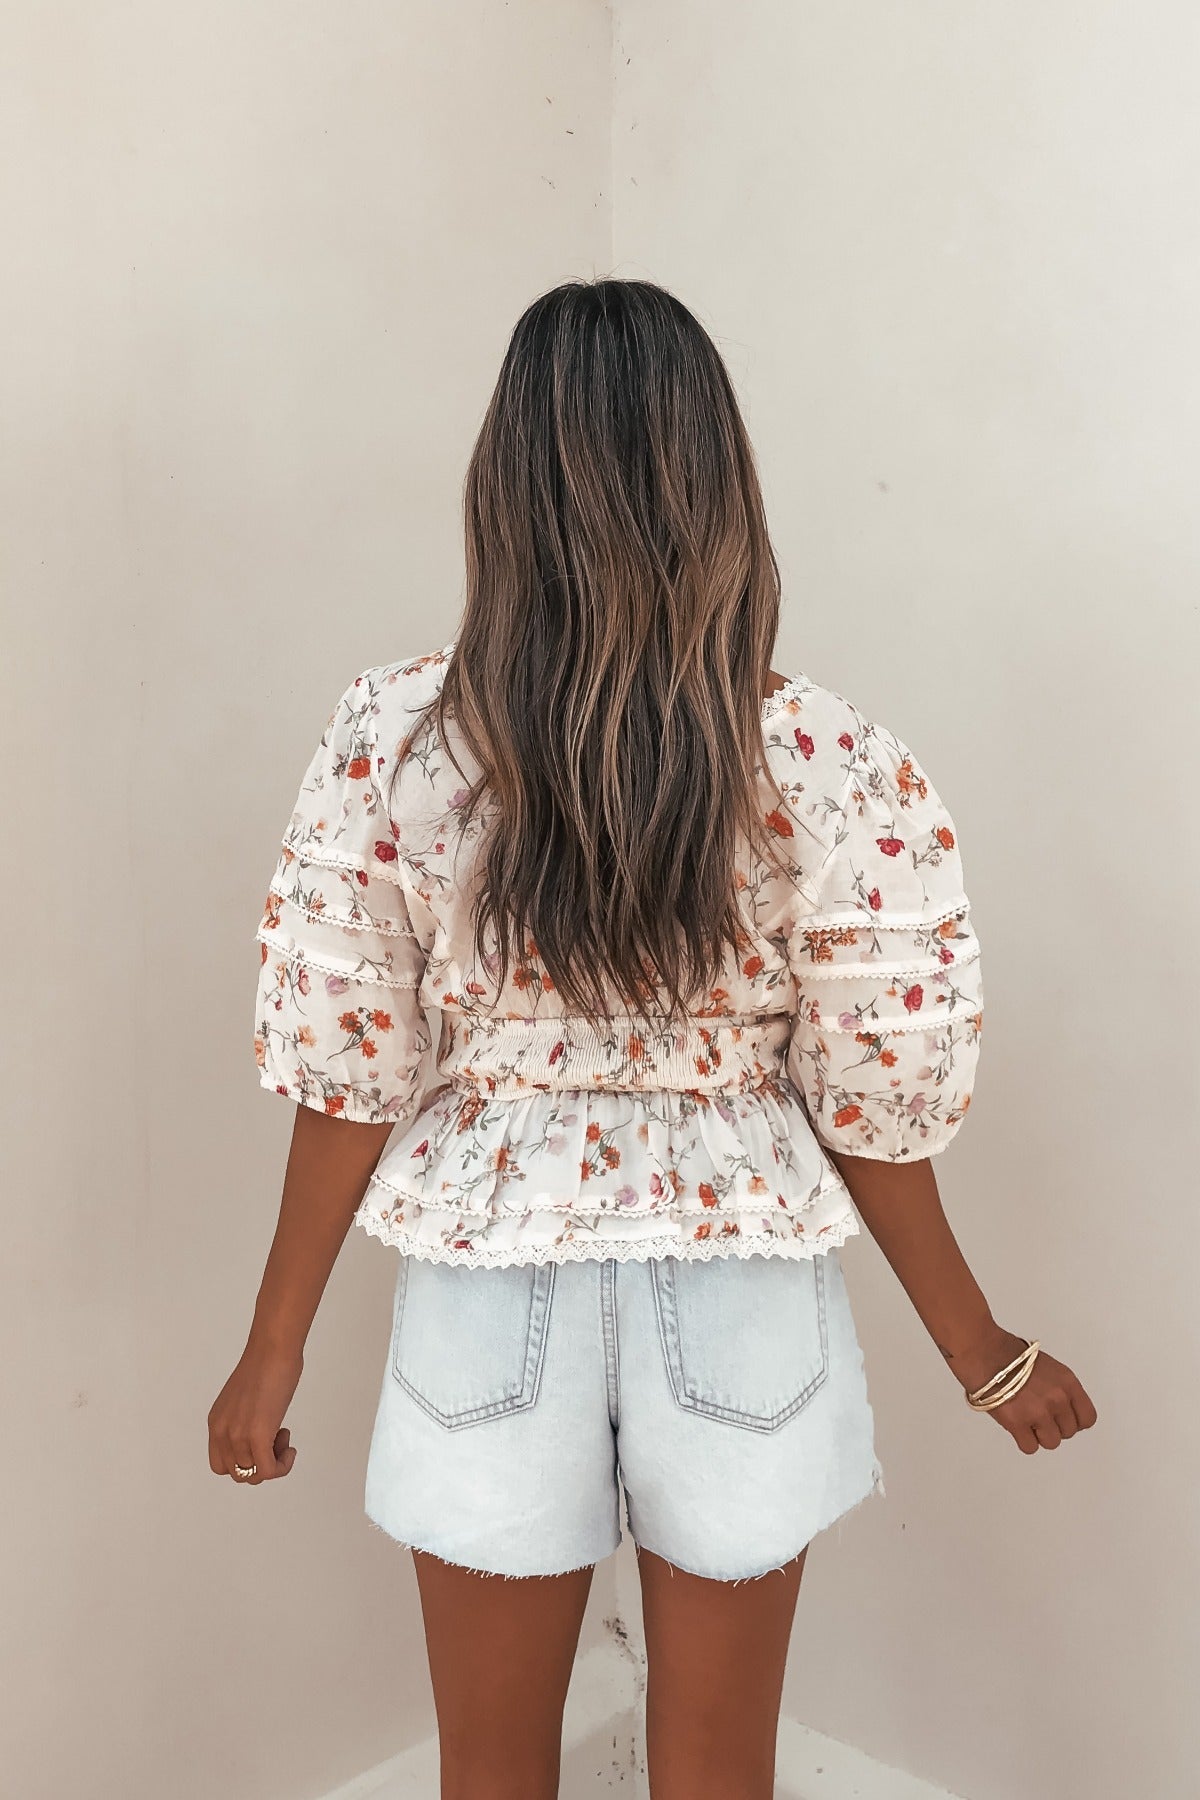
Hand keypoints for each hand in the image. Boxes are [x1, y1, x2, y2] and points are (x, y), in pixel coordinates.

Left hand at [208, 1341, 302, 1485]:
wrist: (273, 1350)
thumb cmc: (266, 1365)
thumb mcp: (243, 1400)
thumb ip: (243, 1420)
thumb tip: (259, 1431)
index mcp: (216, 1423)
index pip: (221, 1463)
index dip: (245, 1460)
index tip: (262, 1442)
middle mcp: (222, 1433)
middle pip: (238, 1473)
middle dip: (261, 1464)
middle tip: (277, 1439)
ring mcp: (238, 1436)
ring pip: (254, 1476)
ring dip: (274, 1462)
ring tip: (284, 1437)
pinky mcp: (257, 1436)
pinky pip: (269, 1471)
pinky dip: (283, 1466)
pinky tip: (290, 1448)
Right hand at [952, 1326, 1097, 1453]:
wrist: (983, 1351)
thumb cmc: (1008, 1353)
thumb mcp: (1048, 1367)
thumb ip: (1059, 1389)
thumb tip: (1061, 1410)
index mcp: (1067, 1382)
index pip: (1087, 1418)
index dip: (1073, 1421)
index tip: (1062, 1419)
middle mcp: (1057, 1398)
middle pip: (1068, 1432)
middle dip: (1053, 1426)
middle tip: (1037, 1415)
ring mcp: (1038, 1412)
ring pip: (1051, 1443)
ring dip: (1038, 1435)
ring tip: (1025, 1420)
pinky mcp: (1018, 1423)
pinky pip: (1030, 1447)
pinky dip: (1023, 1440)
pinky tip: (1016, 1425)